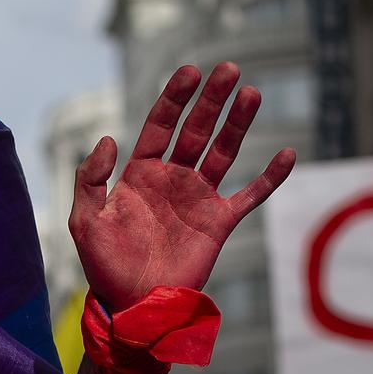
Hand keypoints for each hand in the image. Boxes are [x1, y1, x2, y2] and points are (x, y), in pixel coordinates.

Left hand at [70, 63, 296, 311]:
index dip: (174, 99)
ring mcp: (199, 198)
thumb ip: (90, 179)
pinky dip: (270, 177)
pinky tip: (287, 154)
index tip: (190, 72)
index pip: (161, 125)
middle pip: (196, 130)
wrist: (133, 304)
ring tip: (252, 94)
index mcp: (141, 174)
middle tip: (229, 69)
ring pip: (224, 152)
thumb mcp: (85, 222)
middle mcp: (173, 179)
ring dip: (238, 124)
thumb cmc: (105, 266)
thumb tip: (108, 138)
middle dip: (211, 100)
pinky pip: (250, 195)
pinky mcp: (220, 222)